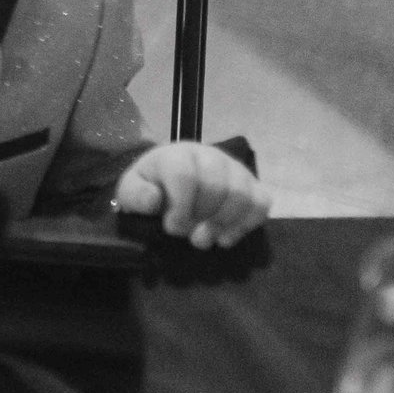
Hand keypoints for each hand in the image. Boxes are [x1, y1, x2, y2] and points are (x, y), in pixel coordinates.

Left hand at [114, 144, 267, 249]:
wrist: (169, 184)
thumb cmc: (151, 188)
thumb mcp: (131, 191)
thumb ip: (136, 195)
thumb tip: (154, 200)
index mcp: (178, 154)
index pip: (185, 175)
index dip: (181, 206)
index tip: (172, 226)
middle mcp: (210, 156)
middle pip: (217, 187)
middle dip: (204, 218)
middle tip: (192, 236)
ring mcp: (235, 170)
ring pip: (242, 195)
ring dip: (225, 224)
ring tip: (207, 238)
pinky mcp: (253, 186)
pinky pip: (262, 203)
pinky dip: (246, 224)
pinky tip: (226, 237)